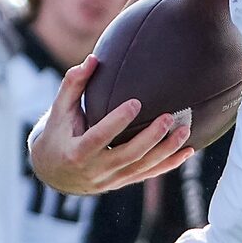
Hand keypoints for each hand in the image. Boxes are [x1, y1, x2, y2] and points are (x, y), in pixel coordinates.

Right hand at [27, 55, 193, 195]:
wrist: (54, 172)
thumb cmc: (57, 133)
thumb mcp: (59, 110)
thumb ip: (73, 84)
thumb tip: (93, 59)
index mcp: (77, 152)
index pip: (99, 137)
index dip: (117, 122)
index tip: (136, 103)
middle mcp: (95, 170)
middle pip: (127, 155)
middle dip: (150, 138)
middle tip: (169, 117)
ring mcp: (110, 179)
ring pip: (142, 167)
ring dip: (166, 151)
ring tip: (184, 130)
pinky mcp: (121, 182)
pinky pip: (148, 175)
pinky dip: (169, 164)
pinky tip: (187, 151)